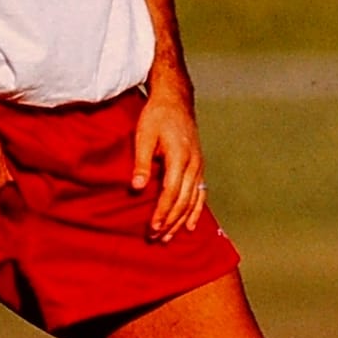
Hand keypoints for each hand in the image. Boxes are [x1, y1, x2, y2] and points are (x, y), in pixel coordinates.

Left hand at [132, 78, 205, 241]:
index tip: (153, 227)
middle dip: (170, 221)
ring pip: (192, 199)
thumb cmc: (157, 116)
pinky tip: (189, 225)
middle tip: (157, 238)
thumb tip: (137, 187)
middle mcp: (193, 164)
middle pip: (183, 200)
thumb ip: (142, 162)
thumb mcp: (144, 136)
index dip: (162, 211)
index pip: (171, 192)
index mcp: (179, 156)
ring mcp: (199, 165)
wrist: (175, 100)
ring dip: (180, 220)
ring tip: (169, 237)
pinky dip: (195, 211)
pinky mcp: (199, 165)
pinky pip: (200, 193)